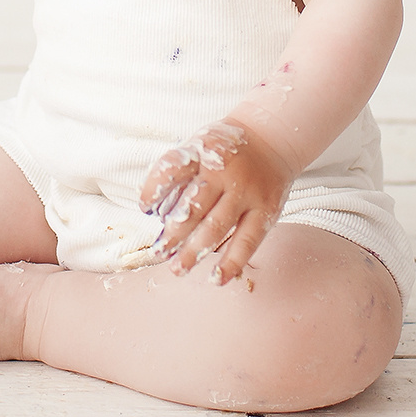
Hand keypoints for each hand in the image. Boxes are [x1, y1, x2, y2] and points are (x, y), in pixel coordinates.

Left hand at [137, 119, 296, 284]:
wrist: (271, 139)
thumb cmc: (225, 151)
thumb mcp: (200, 147)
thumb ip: (179, 174)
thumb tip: (154, 210)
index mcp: (203, 151)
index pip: (173, 169)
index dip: (155, 188)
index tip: (144, 207)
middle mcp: (225, 172)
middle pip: (194, 206)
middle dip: (173, 233)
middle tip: (158, 252)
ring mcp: (247, 192)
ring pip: (217, 227)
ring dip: (194, 251)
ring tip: (177, 269)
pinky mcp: (266, 209)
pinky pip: (248, 240)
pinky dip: (232, 261)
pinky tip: (216, 278)